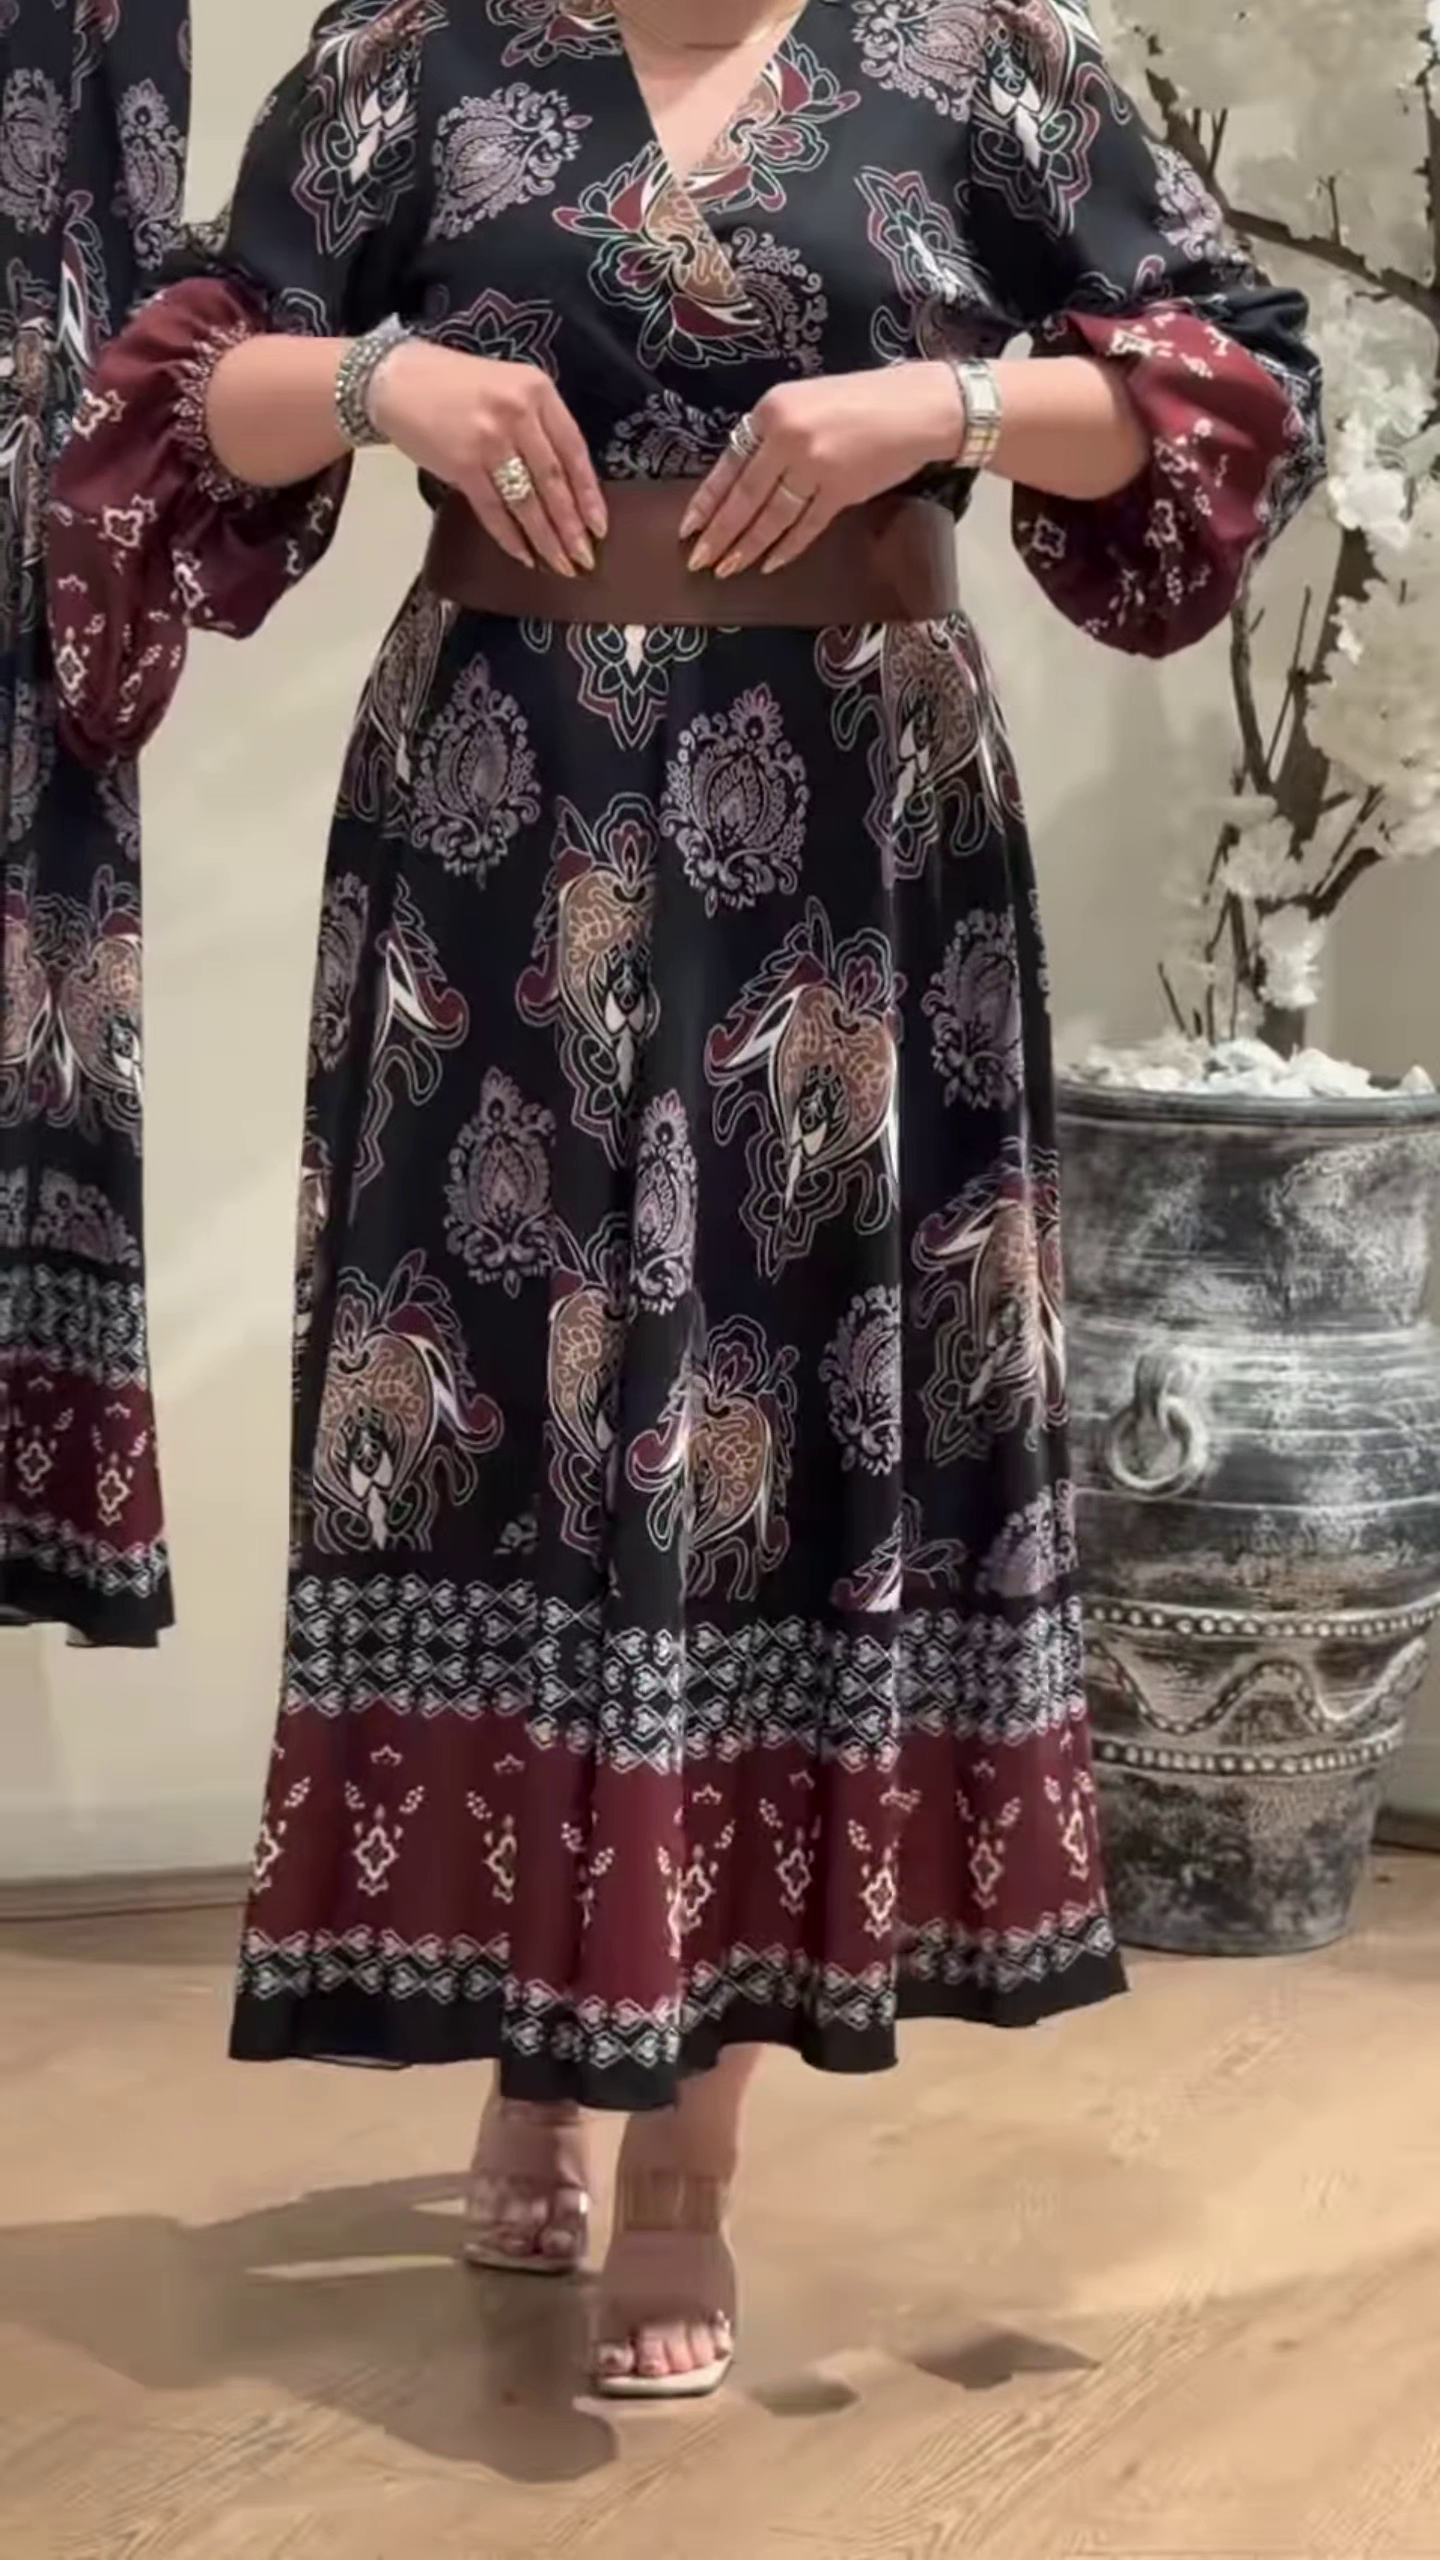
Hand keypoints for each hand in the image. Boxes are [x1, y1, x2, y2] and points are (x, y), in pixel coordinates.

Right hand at [369, 338, 605, 572]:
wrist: (395, 378)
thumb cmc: (454, 384)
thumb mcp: (508, 385)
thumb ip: (538, 423)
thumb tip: (565, 483)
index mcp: (537, 390)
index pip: (574, 450)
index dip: (589, 494)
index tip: (600, 526)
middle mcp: (518, 413)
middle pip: (554, 481)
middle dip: (571, 527)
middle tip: (584, 560)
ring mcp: (489, 439)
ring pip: (527, 501)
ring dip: (545, 539)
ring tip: (560, 565)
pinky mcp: (462, 464)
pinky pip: (494, 510)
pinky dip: (510, 537)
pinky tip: (524, 556)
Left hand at [680, 363, 963, 577]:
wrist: (918, 406)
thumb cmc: (861, 400)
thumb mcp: (804, 400)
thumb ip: (773, 434)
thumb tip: (743, 479)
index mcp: (772, 410)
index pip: (730, 465)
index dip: (707, 501)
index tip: (688, 529)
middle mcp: (788, 437)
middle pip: (745, 497)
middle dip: (720, 534)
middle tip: (699, 561)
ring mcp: (814, 465)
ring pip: (772, 517)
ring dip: (748, 547)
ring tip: (728, 568)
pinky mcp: (841, 490)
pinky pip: (806, 526)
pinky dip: (787, 547)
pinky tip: (770, 563)